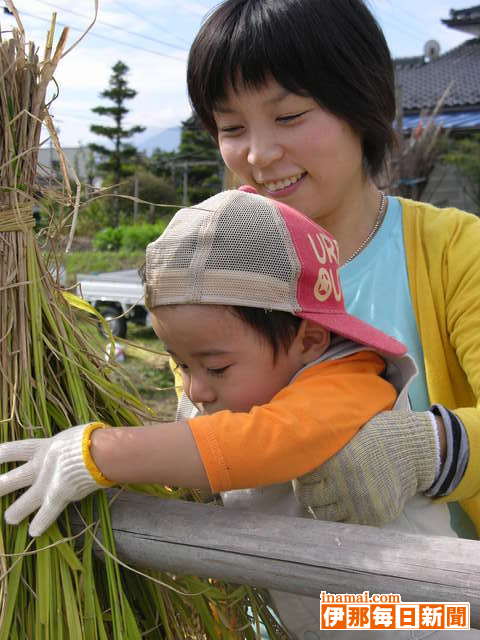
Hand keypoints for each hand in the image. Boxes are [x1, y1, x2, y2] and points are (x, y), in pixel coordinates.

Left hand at [0, 423, 112, 536]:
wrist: (98, 451)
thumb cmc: (89, 438)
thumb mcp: (71, 436)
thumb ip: (65, 445)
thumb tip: (72, 444)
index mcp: (44, 447)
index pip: (16, 450)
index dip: (3, 453)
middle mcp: (41, 465)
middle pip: (15, 478)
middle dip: (2, 485)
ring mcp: (47, 482)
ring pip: (27, 500)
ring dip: (17, 510)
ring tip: (9, 518)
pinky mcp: (58, 495)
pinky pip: (48, 512)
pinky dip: (41, 522)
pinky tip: (34, 531)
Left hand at [293, 411, 437, 525]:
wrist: (415, 450)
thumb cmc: (380, 436)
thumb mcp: (350, 434)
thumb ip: (328, 448)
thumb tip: (302, 452)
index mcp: (334, 462)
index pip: (302, 476)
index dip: (300, 474)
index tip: (303, 472)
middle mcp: (342, 485)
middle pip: (308, 498)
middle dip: (306, 492)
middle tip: (311, 488)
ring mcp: (357, 504)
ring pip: (323, 515)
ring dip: (321, 507)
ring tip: (326, 498)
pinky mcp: (371, 517)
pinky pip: (345, 525)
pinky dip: (341, 518)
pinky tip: (343, 507)